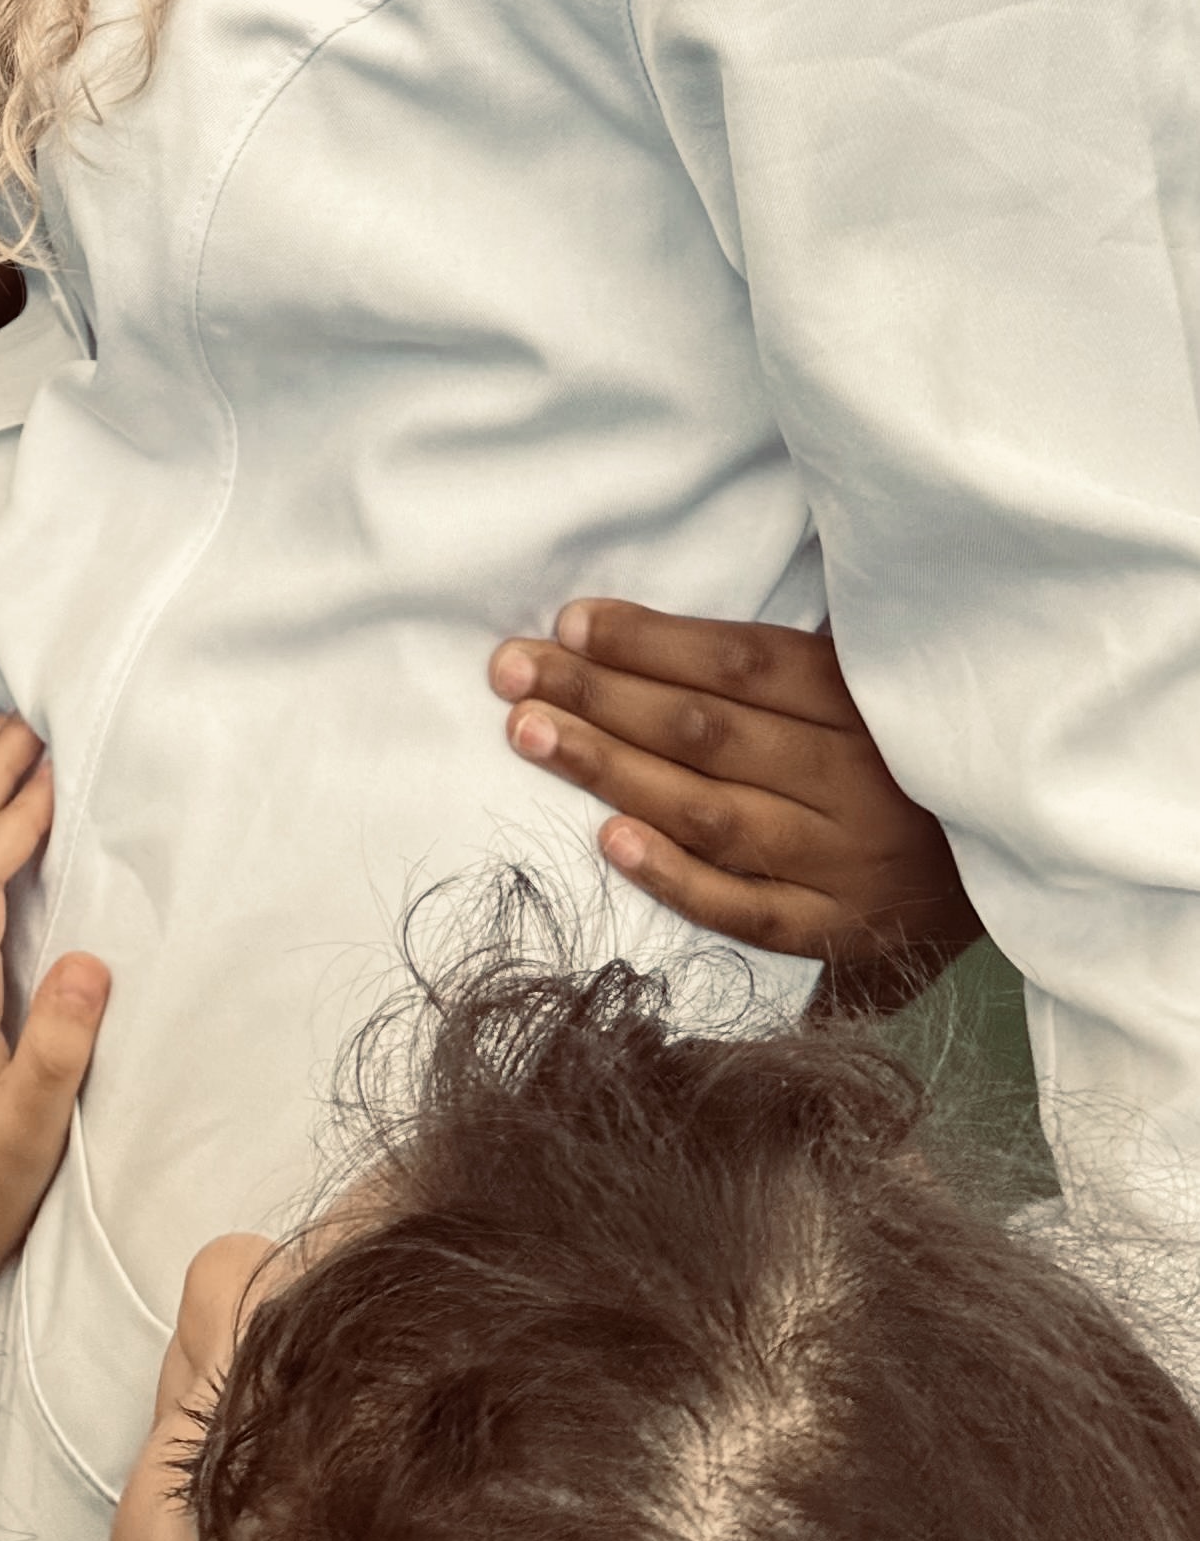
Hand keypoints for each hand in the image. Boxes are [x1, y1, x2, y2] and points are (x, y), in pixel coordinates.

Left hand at [488, 600, 979, 979]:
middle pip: (708, 730)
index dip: (652, 640)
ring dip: (612, 770)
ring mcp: (846, 860)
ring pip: (713, 812)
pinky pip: (747, 908)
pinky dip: (676, 876)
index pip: (741, 661)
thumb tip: (664, 610)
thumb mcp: (884, 680)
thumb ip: (794, 653)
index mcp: (866, 701)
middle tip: (512, 670)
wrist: (1028, 865)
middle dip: (599, 694)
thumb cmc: (917, 754)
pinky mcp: (840, 930)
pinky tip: (607, 840)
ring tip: (530, 733)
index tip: (570, 622)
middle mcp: (855, 778)